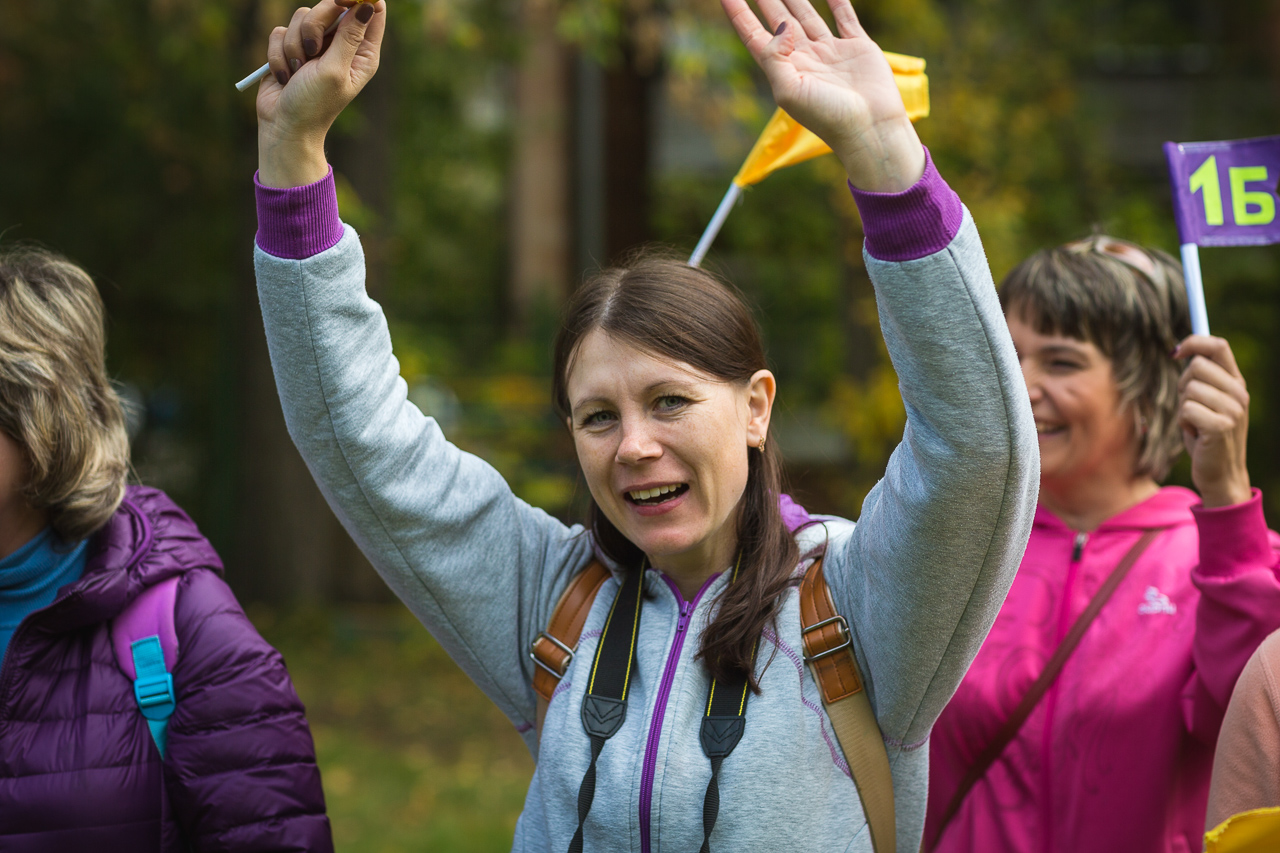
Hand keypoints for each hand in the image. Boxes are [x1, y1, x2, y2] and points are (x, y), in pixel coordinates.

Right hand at [255, 0, 386, 187]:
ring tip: (298, 70)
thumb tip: (369, 4)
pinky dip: (278, 53)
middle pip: (331, 5)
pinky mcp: (289, 46)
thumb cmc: (314, 104)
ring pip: (302, 16)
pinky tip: (285, 74)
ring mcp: (315, 45)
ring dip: (294, 45)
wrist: (283, 125)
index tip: (342, 0)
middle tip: (312, 50)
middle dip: (315, 26)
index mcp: (362, 52)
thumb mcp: (335, 70)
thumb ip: (350, 35)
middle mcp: (341, 44)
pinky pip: (280, 30)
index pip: (370, 10)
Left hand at [719, 0, 923, 191]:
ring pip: (807, 15)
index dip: (738, 13)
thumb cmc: (828, 118)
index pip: (754, 35)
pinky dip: (837, 0)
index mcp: (784, 71)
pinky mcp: (857, 47)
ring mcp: (830, 52)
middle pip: (778, 20)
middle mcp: (804, 59)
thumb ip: (775, 57)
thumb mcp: (789, 92)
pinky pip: (845, 16)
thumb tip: (781, 25)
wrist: (870, 129)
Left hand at [1175, 335, 1251, 507]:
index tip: (1175, 352)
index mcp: (1237, 383)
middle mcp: (1239, 393)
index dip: (1194, 342)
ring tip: (1195, 424)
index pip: (1219, 346)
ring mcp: (1233, 410)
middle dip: (1183, 385)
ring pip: (1189, 390)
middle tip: (1190, 406)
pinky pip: (1186, 410)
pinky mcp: (1221, 426)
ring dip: (1182, 408)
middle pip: (1197, 366)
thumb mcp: (1207, 402)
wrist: (1221, 473)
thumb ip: (1201, 380)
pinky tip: (1195, 435)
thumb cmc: (1205, 435)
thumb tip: (1181, 351)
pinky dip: (1183, 423)